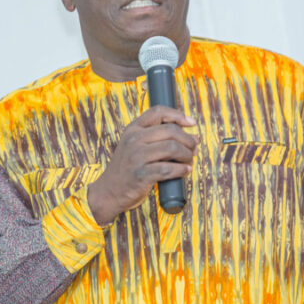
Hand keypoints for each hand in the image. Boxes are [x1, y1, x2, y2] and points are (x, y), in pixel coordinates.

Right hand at [87, 106, 196, 224]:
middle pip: (171, 131)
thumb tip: (193, 136)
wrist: (109, 191)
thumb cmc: (128, 168)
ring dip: (187, 155)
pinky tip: (185, 170)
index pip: (158, 112)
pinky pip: (168, 169)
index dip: (178, 115)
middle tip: (194, 148)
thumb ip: (157, 138)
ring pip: (172, 148)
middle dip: (188, 140)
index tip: (191, 123)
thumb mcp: (135, 146)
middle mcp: (134, 139)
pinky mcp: (141, 174)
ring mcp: (137, 157)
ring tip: (189, 160)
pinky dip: (181, 170)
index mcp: (133, 129)